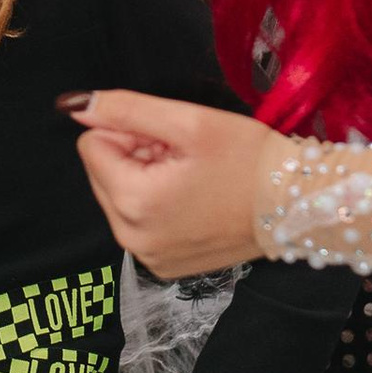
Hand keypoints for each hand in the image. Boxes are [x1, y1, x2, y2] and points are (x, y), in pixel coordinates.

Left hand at [67, 89, 280, 276]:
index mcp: (134, 202)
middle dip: (136, 156)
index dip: (130, 131)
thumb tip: (72, 105)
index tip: (170, 139)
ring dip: (147, 178)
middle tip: (184, 157)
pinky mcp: (164, 267)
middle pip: (102, 173)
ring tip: (193, 176)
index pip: (92, 145)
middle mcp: (132, 239)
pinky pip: (140, 224)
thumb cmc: (249, 159)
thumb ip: (126, 109)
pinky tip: (196, 198)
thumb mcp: (189, 121)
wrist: (298, 206)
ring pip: (119, 196)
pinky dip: (160, 205)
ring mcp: (148, 258)